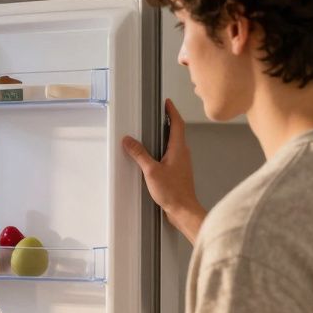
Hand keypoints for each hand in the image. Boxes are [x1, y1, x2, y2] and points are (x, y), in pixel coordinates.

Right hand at [121, 98, 206, 243]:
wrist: (184, 210)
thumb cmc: (173, 192)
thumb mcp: (151, 171)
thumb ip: (140, 154)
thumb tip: (129, 141)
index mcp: (178, 149)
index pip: (177, 124)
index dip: (172, 111)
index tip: (167, 103)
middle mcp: (182, 153)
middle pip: (177, 132)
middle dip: (168, 121)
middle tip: (159, 113)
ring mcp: (181, 163)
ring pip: (174, 143)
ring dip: (166, 135)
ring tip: (154, 131)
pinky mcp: (178, 172)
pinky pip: (171, 154)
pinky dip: (163, 149)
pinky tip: (154, 155)